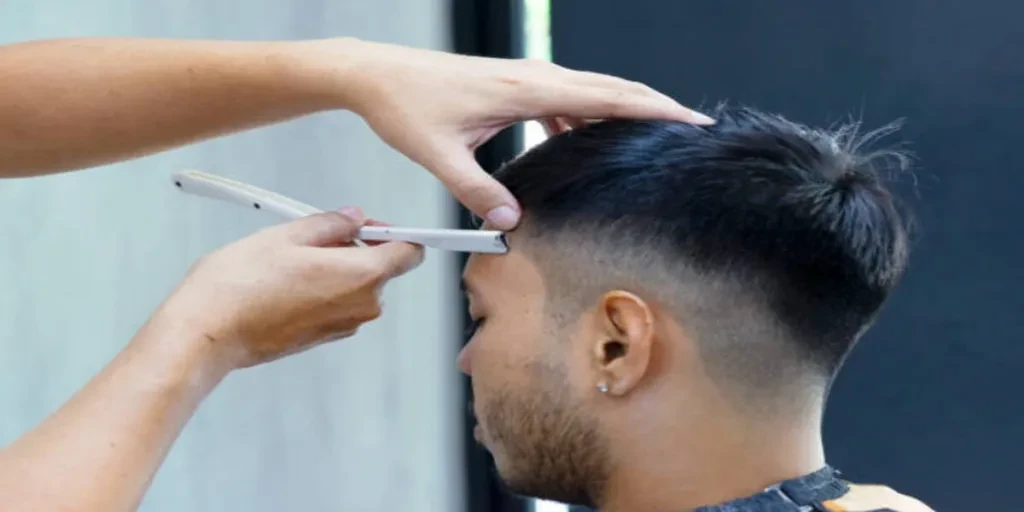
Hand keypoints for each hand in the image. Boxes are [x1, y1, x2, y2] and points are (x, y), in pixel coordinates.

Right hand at [160, 207, 423, 370]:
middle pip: (381, 268)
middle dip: (356, 248)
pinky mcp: (324, 337)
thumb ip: (331, 223)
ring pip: (355, 285)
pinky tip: (284, 283)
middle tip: (311, 236)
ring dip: (334, 268)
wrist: (207, 333)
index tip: (368, 225)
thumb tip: (355, 218)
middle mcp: (362, 306)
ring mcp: (344, 326)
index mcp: (362, 276)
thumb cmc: (241, 283)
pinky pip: (337, 304)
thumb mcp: (287, 235)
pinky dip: (321, 289)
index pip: (411, 252)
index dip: (394, 233)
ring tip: (289, 261)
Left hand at [294, 38, 713, 229]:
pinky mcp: (513, 85)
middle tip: (692, 132)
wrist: (377, 74)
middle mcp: (533, 76)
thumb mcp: (439, 153)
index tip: (692, 121)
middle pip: (611, 89)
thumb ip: (477, 189)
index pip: (607, 96)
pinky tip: (582, 144)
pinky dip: (585, 118)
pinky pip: (564, 99)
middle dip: (654, 108)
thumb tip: (512, 222)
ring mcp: (525, 78)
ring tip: (647, 143)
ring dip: (620, 113)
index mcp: (525, 88)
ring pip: (589, 92)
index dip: (654, 108)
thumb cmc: (405, 105)